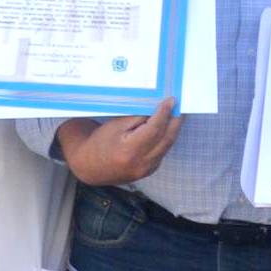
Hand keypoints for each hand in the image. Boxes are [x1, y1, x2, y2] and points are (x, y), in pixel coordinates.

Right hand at [55, 102, 181, 188]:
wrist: (91, 165)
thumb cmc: (101, 142)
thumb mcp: (116, 125)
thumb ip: (138, 118)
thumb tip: (157, 107)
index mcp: (129, 150)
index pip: (154, 129)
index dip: (164, 113)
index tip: (171, 100)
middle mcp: (141, 163)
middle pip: (166, 139)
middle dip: (175, 120)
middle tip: (180, 105)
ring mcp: (147, 170)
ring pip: (167, 146)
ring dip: (173, 129)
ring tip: (177, 113)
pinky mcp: (150, 171)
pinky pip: (162, 151)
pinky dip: (166, 138)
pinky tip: (168, 127)